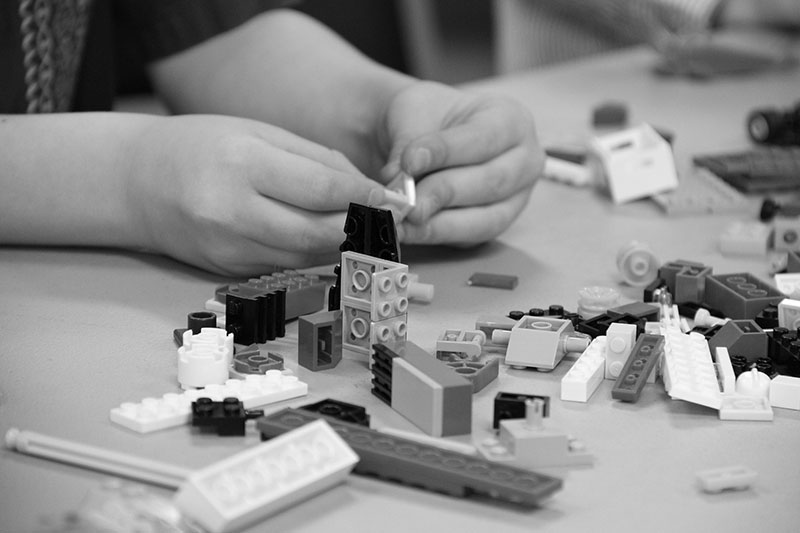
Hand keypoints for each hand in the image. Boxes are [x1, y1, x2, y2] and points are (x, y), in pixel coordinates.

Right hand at [127, 114, 384, 274]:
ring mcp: (227, 248)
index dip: (362, 197)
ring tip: (368, 232)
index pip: (319, 189)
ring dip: (342, 247)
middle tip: (389, 223)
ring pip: (304, 256)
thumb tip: (366, 188)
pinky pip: (285, 265)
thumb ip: (314, 159)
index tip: (390, 199)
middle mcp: (232, 212)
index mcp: (242, 164)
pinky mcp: (227, 270)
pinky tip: (328, 241)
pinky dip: (312, 255)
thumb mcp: (258, 132)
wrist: (134, 183)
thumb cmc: (201, 146)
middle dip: (360, 229)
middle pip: (316, 232)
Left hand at [377, 81, 543, 244]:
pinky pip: (468, 238)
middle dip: (443, 193)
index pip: (483, 138)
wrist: (422, 139)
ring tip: (403, 219)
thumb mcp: (413, 113)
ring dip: (439, 223)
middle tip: (407, 200)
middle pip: (491, 182)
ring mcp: (514, 199)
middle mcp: (523, 162)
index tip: (410, 161)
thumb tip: (396, 179)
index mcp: (511, 120)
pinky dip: (433, 235)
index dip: (445, 151)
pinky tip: (407, 231)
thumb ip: (407, 144)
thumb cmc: (428, 118)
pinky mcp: (492, 227)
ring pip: (485, 219)